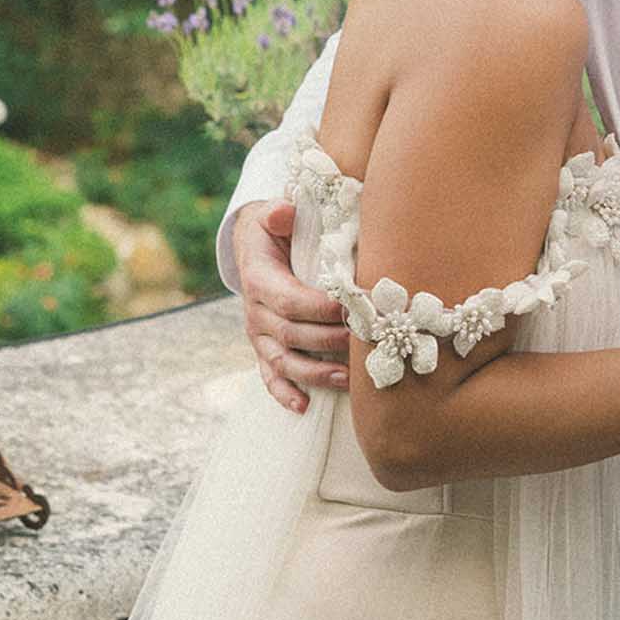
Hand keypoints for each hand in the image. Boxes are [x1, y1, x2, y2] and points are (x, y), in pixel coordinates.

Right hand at [234, 199, 350, 414]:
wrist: (254, 246)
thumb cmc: (275, 230)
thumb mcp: (273, 215)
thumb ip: (279, 213)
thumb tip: (284, 211)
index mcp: (259, 280)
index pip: (289, 300)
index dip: (319, 308)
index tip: (350, 309)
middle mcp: (255, 312)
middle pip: (291, 334)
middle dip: (329, 340)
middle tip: (364, 342)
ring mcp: (258, 335)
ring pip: (283, 361)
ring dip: (315, 374)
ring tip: (347, 381)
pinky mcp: (263, 349)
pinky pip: (269, 376)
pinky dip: (283, 393)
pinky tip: (303, 407)